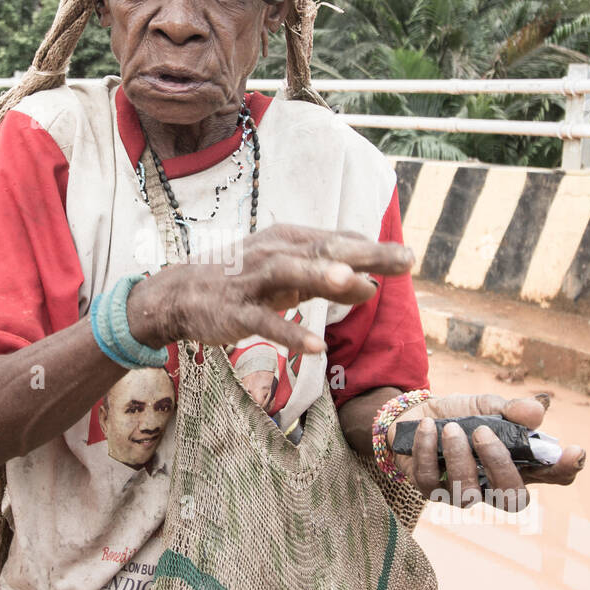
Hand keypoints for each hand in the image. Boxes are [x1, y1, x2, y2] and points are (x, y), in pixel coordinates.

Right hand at [127, 224, 413, 355]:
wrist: (181, 293)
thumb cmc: (242, 281)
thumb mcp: (288, 276)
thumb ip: (327, 281)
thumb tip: (372, 286)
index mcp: (288, 241)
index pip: (338, 241)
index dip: (373, 249)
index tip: (408, 258)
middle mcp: (273, 253)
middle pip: (323, 251)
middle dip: (364, 255)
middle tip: (403, 260)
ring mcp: (253, 281)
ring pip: (290, 274)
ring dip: (320, 276)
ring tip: (352, 281)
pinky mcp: (236, 311)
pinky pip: (265, 322)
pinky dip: (289, 333)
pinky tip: (314, 348)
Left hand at [387, 392, 585, 512]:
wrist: (415, 415)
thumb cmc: (459, 415)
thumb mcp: (486, 405)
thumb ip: (510, 410)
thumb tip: (537, 412)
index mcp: (517, 463)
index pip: (551, 475)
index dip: (565, 468)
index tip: (574, 451)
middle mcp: (493, 485)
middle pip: (512, 498)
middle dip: (499, 465)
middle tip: (483, 432)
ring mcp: (461, 493)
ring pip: (467, 493)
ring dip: (458, 455)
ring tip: (450, 427)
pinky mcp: (430, 490)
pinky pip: (429, 480)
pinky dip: (427, 450)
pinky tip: (426, 428)